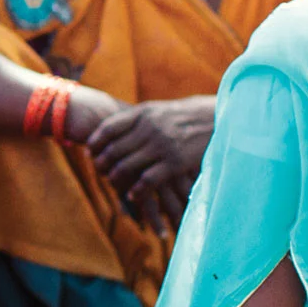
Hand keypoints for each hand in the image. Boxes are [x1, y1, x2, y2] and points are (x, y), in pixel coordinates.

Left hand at [82, 97, 211, 225]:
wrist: (219, 118)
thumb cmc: (185, 117)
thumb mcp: (159, 111)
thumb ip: (137, 119)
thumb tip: (111, 129)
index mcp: (143, 113)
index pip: (108, 129)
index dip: (94, 142)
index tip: (89, 152)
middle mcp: (149, 129)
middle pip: (113, 150)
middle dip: (102, 164)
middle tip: (98, 172)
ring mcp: (161, 146)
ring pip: (126, 167)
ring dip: (115, 179)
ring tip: (113, 184)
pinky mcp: (175, 163)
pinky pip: (147, 181)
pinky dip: (136, 191)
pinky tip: (132, 195)